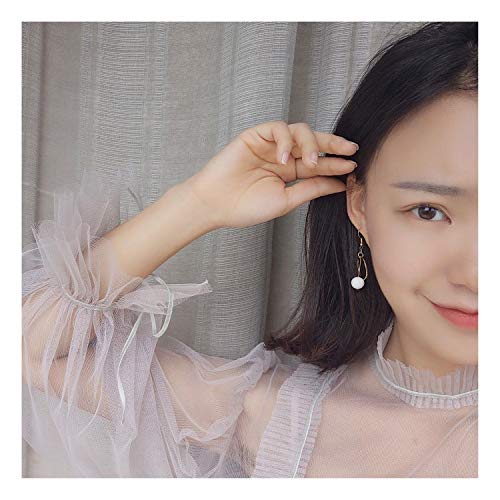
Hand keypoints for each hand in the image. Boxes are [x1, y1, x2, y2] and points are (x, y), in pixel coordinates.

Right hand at [181, 120, 358, 228]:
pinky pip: (279, 128)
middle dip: (333, 145)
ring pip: (300, 131)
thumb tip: (339, 184)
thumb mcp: (286, 200)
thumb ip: (311, 189)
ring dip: (311, 144)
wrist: (215, 204)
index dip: (336, 163)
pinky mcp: (256, 135)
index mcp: (290, 172)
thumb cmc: (246, 206)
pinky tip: (285, 158)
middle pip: (314, 143)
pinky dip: (286, 140)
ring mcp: (270, 145)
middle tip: (350, 149)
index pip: (318, 164)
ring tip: (312, 164)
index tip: (353, 166)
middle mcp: (283, 156)